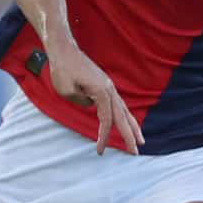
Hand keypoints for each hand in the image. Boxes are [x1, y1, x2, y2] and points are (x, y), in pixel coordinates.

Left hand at [44, 40, 143, 154]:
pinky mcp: (104, 85)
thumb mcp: (66, 91)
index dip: (104, 137)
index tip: (100, 151)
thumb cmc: (63, 69)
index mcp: (101, 92)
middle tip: (136, 152)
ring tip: (140, 140)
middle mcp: (109, 89)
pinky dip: (124, 115)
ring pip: (124, 110)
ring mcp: (108, 86)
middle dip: (130, 135)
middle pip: (123, 116)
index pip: (107, 120)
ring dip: (132, 125)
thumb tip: (91, 105)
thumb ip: (81, 101)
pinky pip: (117, 104)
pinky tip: (126, 123)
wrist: (64, 50)